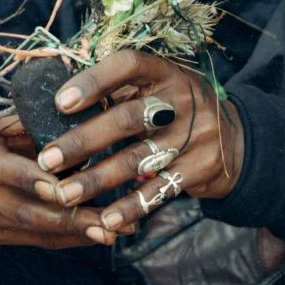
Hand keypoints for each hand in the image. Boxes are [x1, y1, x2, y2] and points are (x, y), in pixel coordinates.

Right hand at [0, 116, 101, 247]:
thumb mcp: (1, 123)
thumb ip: (31, 125)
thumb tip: (79, 116)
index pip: (4, 171)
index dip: (33, 181)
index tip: (64, 188)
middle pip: (26, 211)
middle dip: (69, 218)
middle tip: (107, 222)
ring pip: (37, 230)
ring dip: (78, 233)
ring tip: (114, 232)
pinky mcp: (2, 235)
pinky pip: (41, 240)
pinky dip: (73, 238)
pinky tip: (103, 234)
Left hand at [33, 50, 244, 241]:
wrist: (236, 141)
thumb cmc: (175, 112)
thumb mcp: (158, 89)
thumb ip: (120, 90)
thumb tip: (57, 102)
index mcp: (165, 72)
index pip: (128, 66)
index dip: (94, 81)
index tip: (60, 103)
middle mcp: (183, 100)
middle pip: (127, 119)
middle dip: (83, 141)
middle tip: (48, 160)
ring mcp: (196, 135)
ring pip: (139, 159)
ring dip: (97, 179)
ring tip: (64, 194)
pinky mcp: (202, 168)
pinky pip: (160, 190)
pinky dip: (131, 206)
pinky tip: (106, 219)